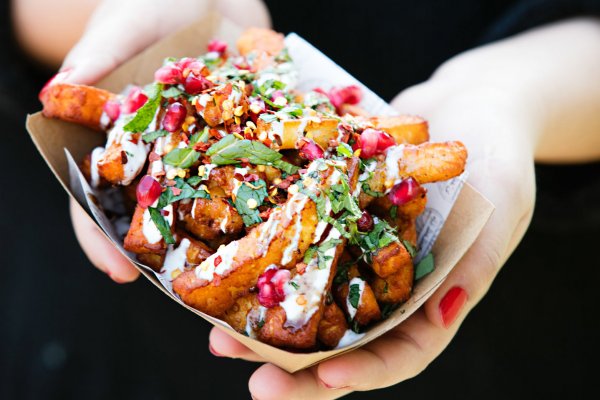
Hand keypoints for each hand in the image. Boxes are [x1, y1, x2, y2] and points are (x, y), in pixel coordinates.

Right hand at [53, 0, 269, 281]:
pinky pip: (271, 165)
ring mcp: (218, 149)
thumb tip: (58, 91)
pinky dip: (282, 187)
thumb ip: (99, 54)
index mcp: (127, 140)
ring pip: (221, 201)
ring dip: (233, 233)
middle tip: (190, 291)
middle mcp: (172, 154)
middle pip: (166, 213)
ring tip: (246, 267)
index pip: (103, 194)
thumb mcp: (126, 21)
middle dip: (176, 252)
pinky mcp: (259, 134)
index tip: (118, 271)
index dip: (104, 234)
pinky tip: (296, 208)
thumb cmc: (155, 1)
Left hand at [208, 64, 537, 399]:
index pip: (401, 351)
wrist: (469, 102)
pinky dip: (266, 258)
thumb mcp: (501, 206)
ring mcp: (356, 252)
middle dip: (299, 369)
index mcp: (431, 295)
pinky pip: (296, 244)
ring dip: (266, 323)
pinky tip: (227, 265)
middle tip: (256, 382)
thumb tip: (440, 316)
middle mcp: (387, 283)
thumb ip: (475, 262)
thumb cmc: (499, 154)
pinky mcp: (331, 218)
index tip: (326, 377)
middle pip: (342, 342)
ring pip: (307, 299)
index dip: (366, 371)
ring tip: (219, 335)